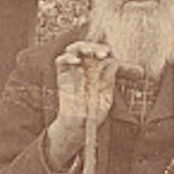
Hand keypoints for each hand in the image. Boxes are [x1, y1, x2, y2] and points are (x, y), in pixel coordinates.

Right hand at [45, 41, 116, 166]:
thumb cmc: (93, 114)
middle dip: (96, 47)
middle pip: (90, 49)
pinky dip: (67, 57)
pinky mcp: (62, 76)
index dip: (106, 52)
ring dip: (82, 47)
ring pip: (75, 50)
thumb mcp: (106, 97)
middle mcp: (87, 69)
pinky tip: (76, 61)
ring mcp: (74, 71)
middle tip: (102, 53)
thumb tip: (112, 63)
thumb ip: (109, 80)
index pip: (104, 56)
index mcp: (99, 73)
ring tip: (89, 51)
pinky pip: (61, 61)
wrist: (78, 126)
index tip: (109, 56)